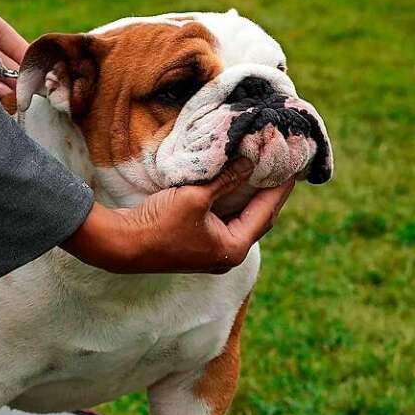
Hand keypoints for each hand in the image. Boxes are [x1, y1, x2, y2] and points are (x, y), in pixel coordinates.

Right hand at [61, 158, 295, 273]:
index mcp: (233, 248)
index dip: (281, 186)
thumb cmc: (158, 225)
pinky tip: (231, 183)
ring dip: (248, 195)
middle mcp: (226, 255)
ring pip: (240, 219)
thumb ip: (226, 179)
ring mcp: (210, 252)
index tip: (294, 163)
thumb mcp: (195, 197)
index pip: (268, 211)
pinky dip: (230, 201)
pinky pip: (222, 220)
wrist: (120, 245)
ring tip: (260, 168)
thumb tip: (250, 159)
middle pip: (258, 218)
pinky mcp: (195, 245)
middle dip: (268, 191)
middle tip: (280, 164)